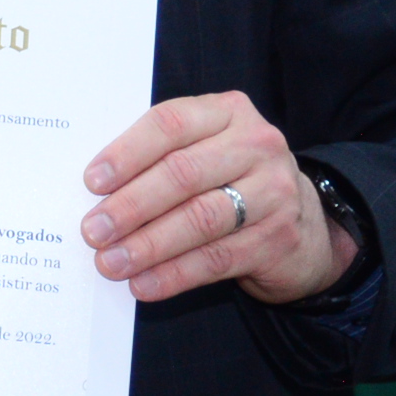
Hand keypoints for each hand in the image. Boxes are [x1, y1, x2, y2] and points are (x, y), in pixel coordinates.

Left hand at [80, 91, 354, 304]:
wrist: (304, 223)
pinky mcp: (278, 238)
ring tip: (110, 262)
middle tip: (93, 231)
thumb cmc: (231, 179)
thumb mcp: (205, 150)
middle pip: (182, 174)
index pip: (170, 124)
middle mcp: (256, 145)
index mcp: (228, 112)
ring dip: (148, 245)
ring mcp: (273, 192)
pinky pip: (216, 259)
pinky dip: (174, 274)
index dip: (127, 153)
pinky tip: (144, 284)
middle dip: (131, 205)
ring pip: (199, 219)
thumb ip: (161, 156)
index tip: (92, 182)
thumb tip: (97, 191)